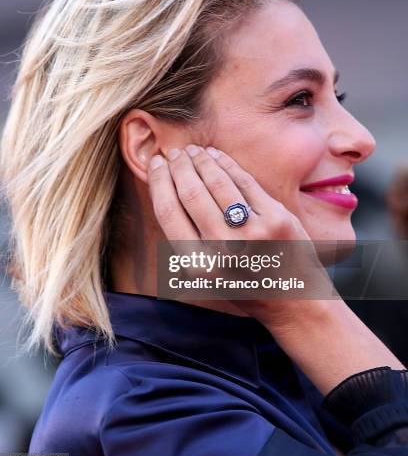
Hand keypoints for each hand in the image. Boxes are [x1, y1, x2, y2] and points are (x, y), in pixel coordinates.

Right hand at [147, 144, 332, 327]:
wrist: (294, 303)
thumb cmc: (245, 288)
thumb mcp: (207, 277)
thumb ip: (188, 241)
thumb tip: (168, 190)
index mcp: (198, 267)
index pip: (168, 213)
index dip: (159, 182)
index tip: (155, 164)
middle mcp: (223, 249)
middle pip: (191, 193)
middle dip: (179, 166)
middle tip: (174, 153)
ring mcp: (252, 232)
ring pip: (217, 182)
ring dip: (201, 160)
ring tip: (193, 151)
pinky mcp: (277, 219)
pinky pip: (245, 182)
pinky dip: (227, 164)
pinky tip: (216, 155)